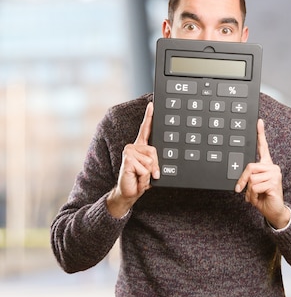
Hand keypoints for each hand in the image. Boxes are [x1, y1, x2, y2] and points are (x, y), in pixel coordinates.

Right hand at [106, 102, 159, 217]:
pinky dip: (144, 176)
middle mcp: (134, 147)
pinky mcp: (127, 158)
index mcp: (140, 147)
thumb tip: (157, 166)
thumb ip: (155, 163)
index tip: (152, 104)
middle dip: (155, 166)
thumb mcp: (152, 170)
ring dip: (149, 172)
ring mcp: (129, 151)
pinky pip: (145, 167)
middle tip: (149, 174)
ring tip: (141, 176)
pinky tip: (136, 176)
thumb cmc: (140, 180)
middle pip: (155, 151)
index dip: (149, 117)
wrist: (128, 192)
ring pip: (151, 160)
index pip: (145, 130)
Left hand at [235, 119, 290, 228]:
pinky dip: (253, 195)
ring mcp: (275, 174)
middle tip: (240, 189)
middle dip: (242, 180)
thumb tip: (242, 178)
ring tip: (256, 195)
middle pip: (250, 166)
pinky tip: (261, 197)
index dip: (260, 134)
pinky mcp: (274, 183)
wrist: (274, 211)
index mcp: (266, 166)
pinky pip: (255, 186)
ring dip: (249, 190)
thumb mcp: (252, 186)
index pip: (263, 147)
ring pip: (251, 178)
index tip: (259, 121)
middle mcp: (272, 167)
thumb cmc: (263, 197)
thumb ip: (247, 178)